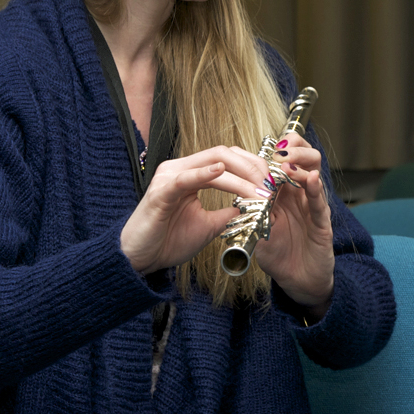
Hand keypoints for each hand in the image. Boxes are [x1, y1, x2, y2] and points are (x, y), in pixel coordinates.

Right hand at [122, 145, 274, 273]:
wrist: (140, 259)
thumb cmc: (169, 241)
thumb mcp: (210, 225)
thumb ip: (230, 212)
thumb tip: (256, 206)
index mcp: (192, 173)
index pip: (229, 158)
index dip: (254, 167)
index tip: (273, 184)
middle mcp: (180, 169)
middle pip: (224, 154)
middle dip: (253, 168)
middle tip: (271, 188)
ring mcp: (169, 178)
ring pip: (212, 163)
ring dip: (240, 177)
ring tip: (259, 191)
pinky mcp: (160, 192)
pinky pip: (185, 178)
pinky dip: (203, 173)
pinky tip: (219, 172)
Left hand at [251, 133, 335, 317]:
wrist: (298, 281)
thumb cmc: (279, 253)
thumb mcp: (259, 227)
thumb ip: (250, 209)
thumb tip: (233, 193)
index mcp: (285, 193)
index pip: (284, 162)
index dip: (275, 151)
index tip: (261, 146)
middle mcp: (302, 196)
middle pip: (304, 160)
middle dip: (292, 149)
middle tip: (278, 149)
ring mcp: (314, 208)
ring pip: (314, 176)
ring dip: (302, 165)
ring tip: (288, 162)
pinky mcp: (323, 225)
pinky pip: (321, 205)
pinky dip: (316, 191)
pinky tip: (311, 180)